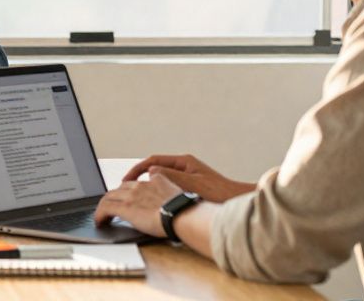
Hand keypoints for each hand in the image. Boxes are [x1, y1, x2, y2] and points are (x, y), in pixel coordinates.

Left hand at [94, 171, 183, 237]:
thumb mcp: (180, 194)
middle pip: (120, 188)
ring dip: (104, 206)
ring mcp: (131, 195)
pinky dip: (99, 214)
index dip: (129, 190)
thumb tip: (171, 199)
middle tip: (111, 207)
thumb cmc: (186, 211)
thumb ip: (171, 192)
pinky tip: (99, 221)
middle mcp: (141, 185)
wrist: (183, 215)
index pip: (137, 182)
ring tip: (102, 215)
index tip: (126, 196)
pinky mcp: (125, 207)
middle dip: (114, 197)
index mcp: (155, 181)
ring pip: (109, 196)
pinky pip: (105, 208)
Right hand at [122, 154, 253, 202]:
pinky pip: (167, 186)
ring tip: (135, 194)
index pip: (153, 160)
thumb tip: (151, 171)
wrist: (238, 201)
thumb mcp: (192, 184)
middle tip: (125, 187)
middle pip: (155, 167)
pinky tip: (153, 202)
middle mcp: (184, 166)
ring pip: (160, 178)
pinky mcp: (190, 187)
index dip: (137, 169)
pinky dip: (157, 191)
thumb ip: (171, 177)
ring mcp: (187, 176)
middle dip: (139, 176)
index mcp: (184, 162)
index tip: (126, 179)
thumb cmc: (220, 194)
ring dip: (147, 184)